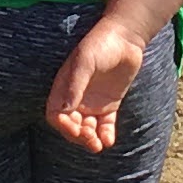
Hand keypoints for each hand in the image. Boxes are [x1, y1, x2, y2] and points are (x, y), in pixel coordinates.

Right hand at [42, 19, 150, 151]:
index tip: (76, 129)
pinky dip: (105, 135)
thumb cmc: (100, 44)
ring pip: (87, 129)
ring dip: (90, 140)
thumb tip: (64, 110)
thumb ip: (75, 85)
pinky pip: (105, 125)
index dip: (62, 125)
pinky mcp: (109, 104)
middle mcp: (76, 97)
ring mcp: (92, 102)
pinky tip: (109, 141)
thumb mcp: (85, 61)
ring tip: (99, 145)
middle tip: (90, 140)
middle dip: (78, 136)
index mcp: (64, 87)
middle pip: (70, 125)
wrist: (126, 37)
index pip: (55, 114)